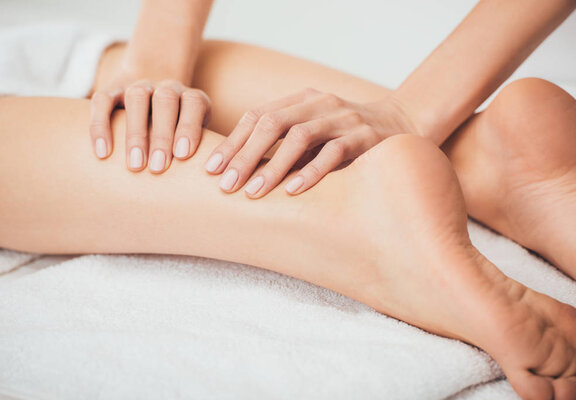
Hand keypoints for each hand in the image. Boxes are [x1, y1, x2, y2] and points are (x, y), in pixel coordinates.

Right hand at [90, 72, 210, 172]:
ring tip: (135, 165)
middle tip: (159, 168)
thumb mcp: (197, 136)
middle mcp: (167, 87)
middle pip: (165, 102)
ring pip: (136, 99)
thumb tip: (204, 183)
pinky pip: (102, 101)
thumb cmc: (180, 132)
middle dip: (162, 136)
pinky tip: (102, 154)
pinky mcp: (112, 88)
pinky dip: (100, 126)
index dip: (189, 127)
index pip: (194, 104)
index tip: (183, 155)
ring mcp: (139, 85)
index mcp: (191, 97)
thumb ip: (201, 152)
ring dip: (136, 133)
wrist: (153, 88)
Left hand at [204, 88, 416, 196]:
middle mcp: (320, 103)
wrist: (402, 126)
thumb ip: (285, 144)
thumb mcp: (314, 134)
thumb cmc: (346, 138)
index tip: (210, 169)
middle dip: (244, 155)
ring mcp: (344, 118)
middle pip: (272, 124)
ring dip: (273, 166)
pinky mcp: (366, 137)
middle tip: (224, 185)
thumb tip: (240, 173)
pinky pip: (334, 153)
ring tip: (253, 192)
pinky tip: (293, 191)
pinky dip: (311, 172)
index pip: (257, 116)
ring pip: (300, 137)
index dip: (232, 142)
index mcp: (302, 100)